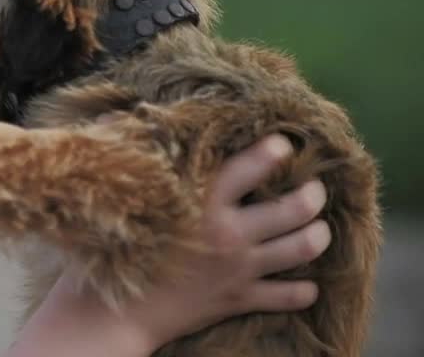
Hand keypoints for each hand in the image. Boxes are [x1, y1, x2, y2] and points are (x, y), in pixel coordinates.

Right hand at [124, 133, 328, 348]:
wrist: (114, 314)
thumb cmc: (112, 250)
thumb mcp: (128, 200)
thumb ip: (136, 159)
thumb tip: (115, 117)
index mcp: (202, 203)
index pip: (250, 167)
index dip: (273, 151)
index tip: (284, 144)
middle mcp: (229, 233)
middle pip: (293, 208)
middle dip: (313, 194)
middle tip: (315, 188)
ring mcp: (239, 269)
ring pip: (302, 248)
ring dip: (319, 235)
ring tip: (319, 227)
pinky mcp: (239, 299)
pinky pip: (289, 296)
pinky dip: (304, 290)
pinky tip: (307, 283)